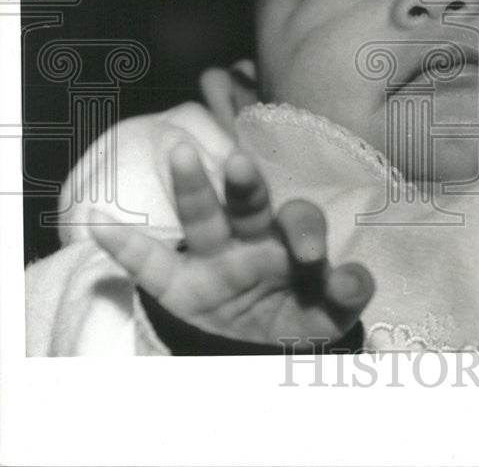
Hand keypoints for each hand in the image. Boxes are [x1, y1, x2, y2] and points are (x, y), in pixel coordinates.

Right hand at [91, 142, 373, 347]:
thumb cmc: (303, 315)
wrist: (268, 351)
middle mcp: (251, 240)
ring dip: (193, 186)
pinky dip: (125, 247)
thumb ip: (347, 293)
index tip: (310, 255)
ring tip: (180, 152)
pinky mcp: (180, 287)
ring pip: (202, 218)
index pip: (298, 220)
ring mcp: (213, 259)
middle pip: (249, 204)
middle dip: (246, 185)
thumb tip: (352, 280)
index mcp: (290, 241)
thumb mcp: (331, 312)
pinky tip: (100, 224)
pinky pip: (151, 266)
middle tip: (241, 165)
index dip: (305, 231)